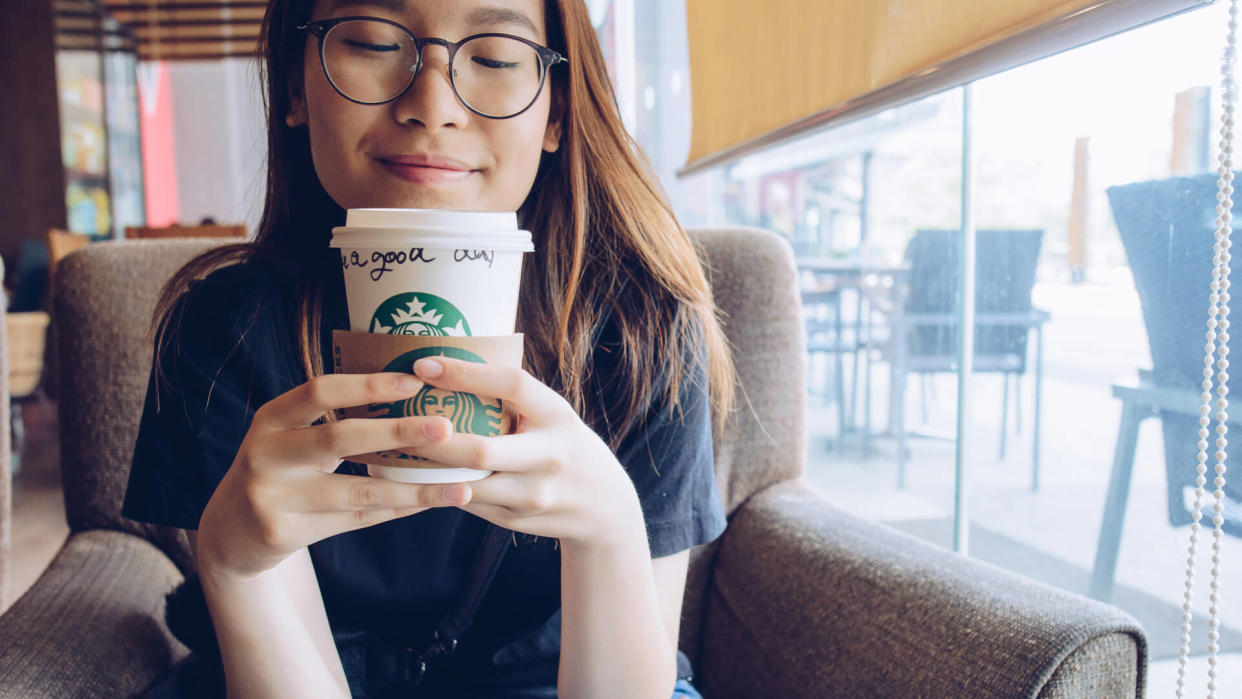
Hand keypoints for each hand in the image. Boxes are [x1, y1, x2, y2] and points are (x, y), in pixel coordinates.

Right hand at [195, 372, 470, 580]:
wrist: (228, 533)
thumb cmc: (279, 469)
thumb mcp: (288, 435)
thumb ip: (332, 417)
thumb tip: (414, 391)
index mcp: (270, 418)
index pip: (320, 391)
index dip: (368, 384)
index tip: (415, 380)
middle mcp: (264, 453)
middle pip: (339, 438)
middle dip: (397, 431)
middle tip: (446, 427)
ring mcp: (271, 496)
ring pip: (355, 491)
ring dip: (413, 488)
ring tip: (461, 485)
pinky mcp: (283, 532)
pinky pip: (355, 520)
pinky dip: (397, 510)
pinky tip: (431, 503)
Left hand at [404, 357, 643, 548]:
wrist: (603, 505)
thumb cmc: (561, 443)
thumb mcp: (551, 414)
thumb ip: (512, 397)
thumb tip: (443, 367)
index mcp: (556, 415)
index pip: (510, 385)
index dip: (465, 374)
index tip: (423, 365)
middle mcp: (550, 456)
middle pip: (480, 450)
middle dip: (432, 438)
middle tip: (396, 422)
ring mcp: (534, 494)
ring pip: (466, 485)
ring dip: (426, 470)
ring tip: (394, 451)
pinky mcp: (517, 520)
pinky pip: (467, 502)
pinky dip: (439, 488)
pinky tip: (414, 476)